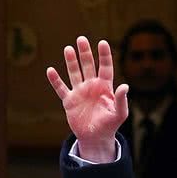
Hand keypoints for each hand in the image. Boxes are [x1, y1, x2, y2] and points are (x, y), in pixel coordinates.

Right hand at [46, 36, 128, 162]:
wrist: (96, 138)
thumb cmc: (110, 125)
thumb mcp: (120, 113)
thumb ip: (122, 100)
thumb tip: (125, 86)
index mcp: (105, 88)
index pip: (105, 68)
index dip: (104, 55)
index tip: (103, 42)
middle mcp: (92, 87)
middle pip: (88, 66)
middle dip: (85, 53)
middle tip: (81, 39)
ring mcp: (80, 92)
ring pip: (74, 73)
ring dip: (71, 61)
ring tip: (68, 48)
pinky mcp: (69, 101)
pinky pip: (61, 88)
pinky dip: (55, 80)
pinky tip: (51, 70)